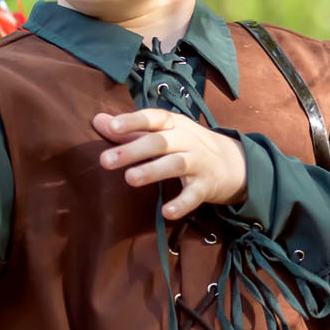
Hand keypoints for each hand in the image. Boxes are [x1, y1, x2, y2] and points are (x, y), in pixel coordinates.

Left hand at [93, 108, 247, 220]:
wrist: (233, 163)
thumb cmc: (186, 145)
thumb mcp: (162, 133)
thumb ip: (130, 130)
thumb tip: (97, 120)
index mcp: (173, 124)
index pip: (153, 118)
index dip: (133, 121)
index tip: (112, 127)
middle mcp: (186, 140)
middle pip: (159, 142)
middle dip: (133, 150)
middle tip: (105, 161)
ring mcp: (198, 162)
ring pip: (175, 164)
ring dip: (153, 171)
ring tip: (130, 179)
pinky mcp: (206, 186)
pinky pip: (193, 195)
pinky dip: (181, 203)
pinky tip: (166, 212)